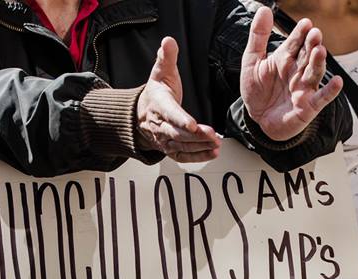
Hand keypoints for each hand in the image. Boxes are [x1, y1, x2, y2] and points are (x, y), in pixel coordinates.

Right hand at [137, 37, 220, 162]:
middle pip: (178, 134)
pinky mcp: (170, 149)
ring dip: (200, 147)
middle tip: (212, 136)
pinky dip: (198, 157)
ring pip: (182, 147)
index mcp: (159, 105)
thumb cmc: (156, 93)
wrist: (141, 114)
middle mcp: (160, 125)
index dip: (181, 120)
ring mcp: (165, 140)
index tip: (192, 125)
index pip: (170, 114)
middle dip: (196, 137)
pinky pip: (183, 156)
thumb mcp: (160, 71)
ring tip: (216, 144)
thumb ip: (166, 57)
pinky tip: (212, 153)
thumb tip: (168, 41)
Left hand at [241, 6, 343, 141]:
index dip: (300, 33)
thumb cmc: (257, 91)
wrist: (258, 119)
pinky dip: (330, 91)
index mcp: (285, 58)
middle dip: (311, 44)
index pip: (295, 42)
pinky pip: (322, 98)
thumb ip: (258, 37)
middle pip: (307, 54)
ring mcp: (305, 88)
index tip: (305, 24)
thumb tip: (263, 9)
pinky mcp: (308, 106)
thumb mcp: (252, 62)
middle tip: (314, 33)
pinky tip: (337, 82)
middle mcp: (298, 70)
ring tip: (320, 50)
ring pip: (315, 72)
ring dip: (319, 62)